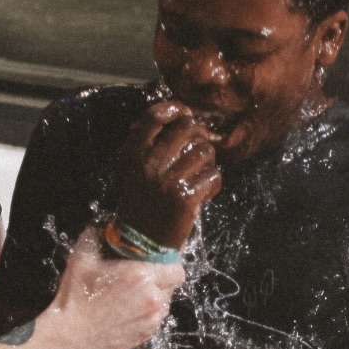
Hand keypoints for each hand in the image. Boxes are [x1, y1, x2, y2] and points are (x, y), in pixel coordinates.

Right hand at [41, 227, 183, 348]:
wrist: (69, 337)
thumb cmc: (75, 297)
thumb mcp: (81, 259)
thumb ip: (93, 238)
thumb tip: (98, 229)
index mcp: (142, 276)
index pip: (177, 268)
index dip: (171, 261)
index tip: (161, 258)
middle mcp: (153, 299)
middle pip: (173, 285)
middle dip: (162, 278)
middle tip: (144, 275)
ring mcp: (151, 320)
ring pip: (165, 303)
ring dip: (156, 296)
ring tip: (135, 294)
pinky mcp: (146, 336)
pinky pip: (155, 320)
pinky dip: (148, 313)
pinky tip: (128, 311)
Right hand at [116, 101, 220, 249]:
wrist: (141, 240)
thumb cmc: (143, 200)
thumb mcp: (137, 169)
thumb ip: (152, 145)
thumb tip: (182, 118)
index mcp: (135, 154)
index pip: (154, 117)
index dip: (174, 108)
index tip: (184, 112)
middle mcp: (150, 164)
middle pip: (187, 128)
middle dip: (199, 135)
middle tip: (197, 148)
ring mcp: (169, 180)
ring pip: (205, 151)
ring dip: (208, 161)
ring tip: (199, 174)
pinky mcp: (186, 196)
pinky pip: (213, 176)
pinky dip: (213, 183)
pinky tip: (204, 191)